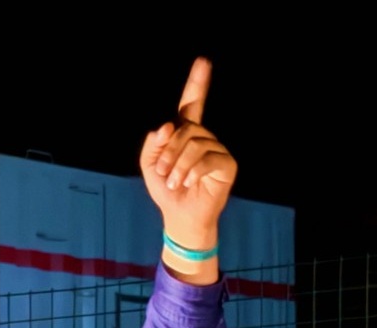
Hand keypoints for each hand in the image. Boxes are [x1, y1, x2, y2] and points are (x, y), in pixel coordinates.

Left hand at [140, 57, 237, 279]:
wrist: (179, 216)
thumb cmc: (166, 190)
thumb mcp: (150, 165)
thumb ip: (153, 143)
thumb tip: (167, 126)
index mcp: (185, 133)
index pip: (192, 103)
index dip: (197, 83)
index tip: (203, 62)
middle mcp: (204, 137)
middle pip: (185, 128)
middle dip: (169, 150)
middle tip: (162, 173)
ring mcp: (217, 149)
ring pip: (194, 143)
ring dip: (177, 164)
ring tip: (173, 182)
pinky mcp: (227, 164)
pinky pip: (207, 158)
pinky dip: (191, 172)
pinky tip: (187, 183)